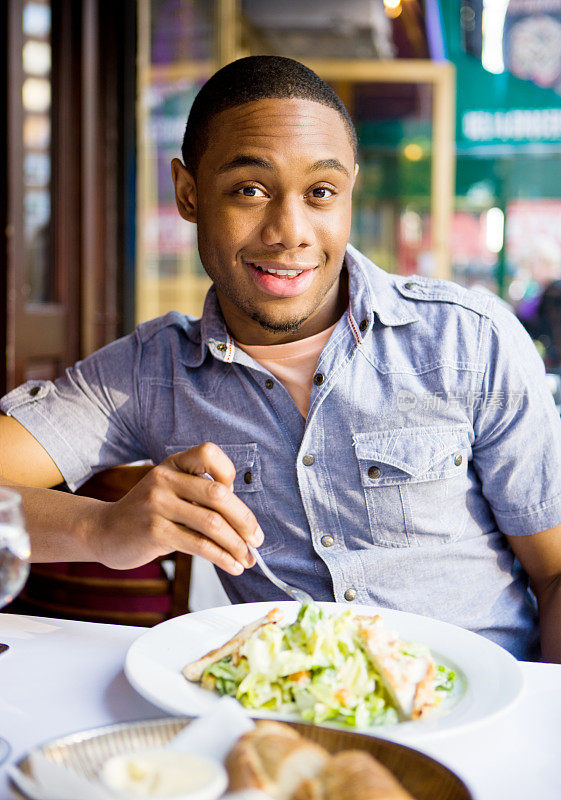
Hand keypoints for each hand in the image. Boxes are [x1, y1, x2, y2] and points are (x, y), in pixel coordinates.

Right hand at [89, 443, 263, 572]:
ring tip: (247, 559)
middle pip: (218, 494)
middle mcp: (164, 479)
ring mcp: (158, 504)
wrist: (103, 531)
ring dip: (236, 545)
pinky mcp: (155, 531)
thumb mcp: (170, 493)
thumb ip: (199, 497)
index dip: (229, 473)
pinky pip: (199, 544)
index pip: (209, 453)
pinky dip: (222, 557)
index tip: (236, 498)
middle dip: (244, 520)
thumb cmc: (148, 514)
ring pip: (212, 523)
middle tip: (256, 540)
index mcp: (173, 464)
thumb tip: (245, 523)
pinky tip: (232, 566)